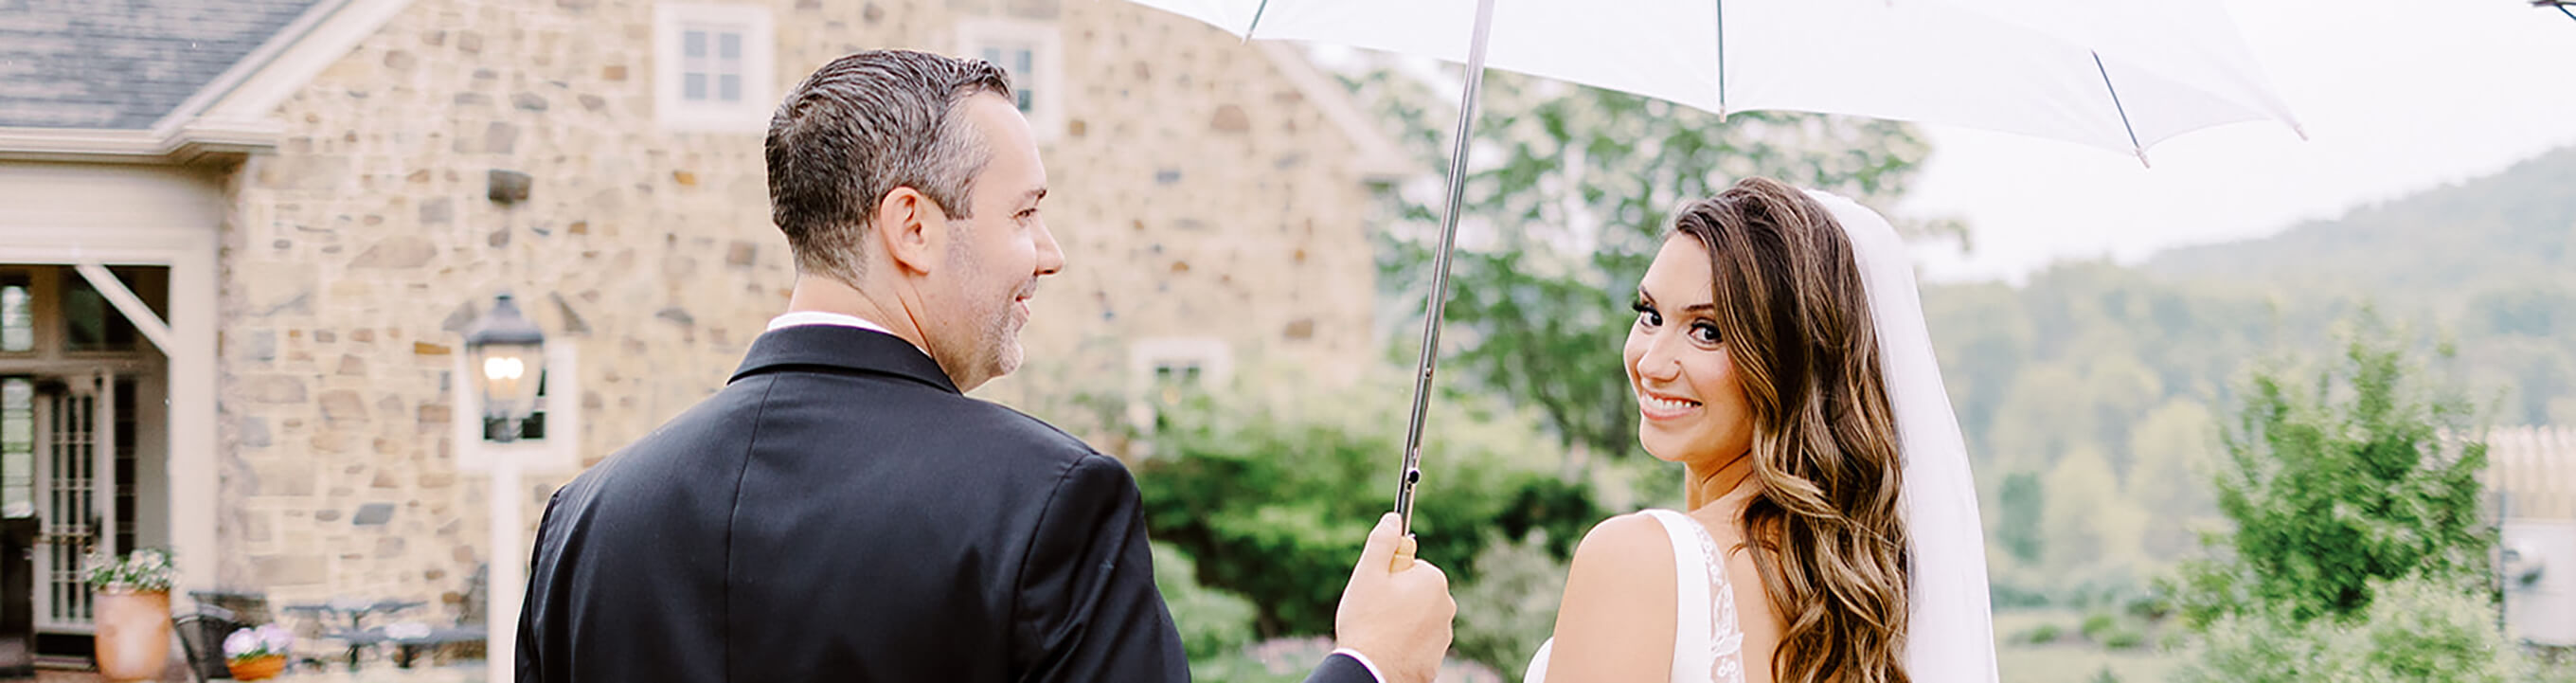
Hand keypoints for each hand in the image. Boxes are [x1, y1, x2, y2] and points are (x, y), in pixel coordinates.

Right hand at [1333, 513, 1454, 682]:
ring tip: (1379, 632)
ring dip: (1400, 620)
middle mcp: (1446, 605)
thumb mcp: (1368, 573)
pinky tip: (1387, 649)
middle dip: (1395, 597)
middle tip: (1374, 611)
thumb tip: (1393, 518)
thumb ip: (1383, 541)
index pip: (1409, 566)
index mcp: (1433, 580)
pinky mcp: (1436, 657)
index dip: (1387, 576)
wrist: (1372, 673)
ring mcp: (1444, 633)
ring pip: (1416, 616)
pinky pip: (1418, 640)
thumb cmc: (1367, 623)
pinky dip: (1404, 642)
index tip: (1376, 591)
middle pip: (1414, 591)